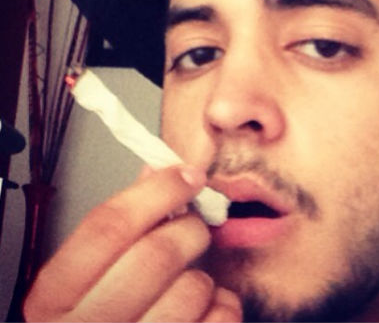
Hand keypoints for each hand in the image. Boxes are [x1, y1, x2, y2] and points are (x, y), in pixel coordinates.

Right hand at [23, 166, 241, 321]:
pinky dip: (222, 307)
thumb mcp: (84, 281)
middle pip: (156, 255)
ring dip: (203, 277)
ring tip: (189, 284)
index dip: (157, 191)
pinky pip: (218, 318)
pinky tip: (203, 312)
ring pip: (191, 290)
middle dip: (189, 230)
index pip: (107, 226)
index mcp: (54, 298)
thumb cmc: (98, 321)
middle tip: (194, 230)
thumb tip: (154, 173)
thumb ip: (117, 228)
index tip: (187, 175)